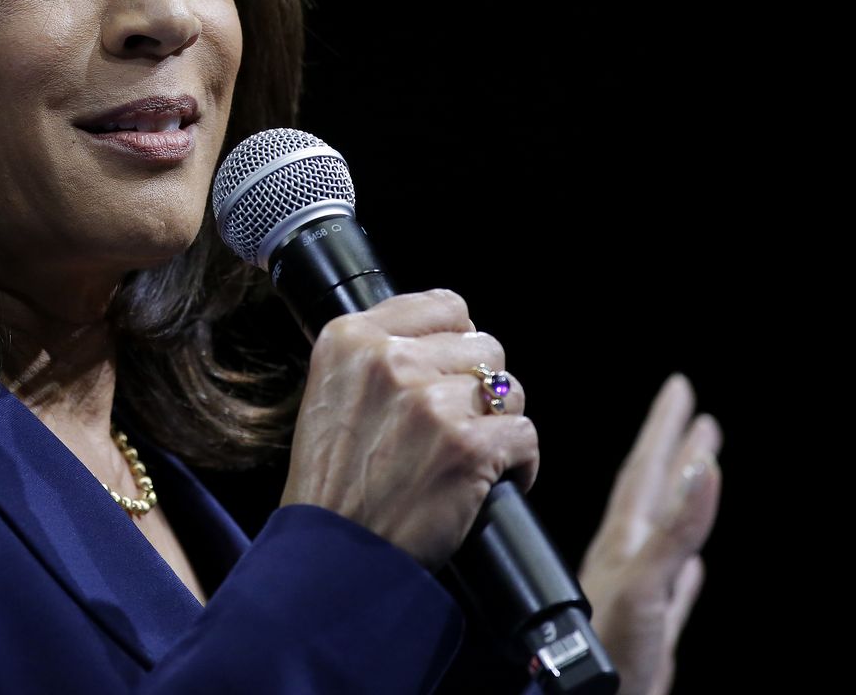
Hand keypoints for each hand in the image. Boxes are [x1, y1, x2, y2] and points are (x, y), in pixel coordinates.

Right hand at [279, 289, 539, 569]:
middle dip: (480, 386)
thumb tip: (445, 339)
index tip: (450, 371)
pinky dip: (518, 464)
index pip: (444, 305)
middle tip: (456, 424)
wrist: (332, 551)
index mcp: (351, 337)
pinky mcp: (468, 446)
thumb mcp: (330, 392)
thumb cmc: (333, 481)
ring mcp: (431, 402)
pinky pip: (525, 435)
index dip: (457, 341)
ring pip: (510, 390)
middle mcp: (391, 360)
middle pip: (484, 346)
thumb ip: (377, 356)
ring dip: (498, 423)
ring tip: (469, 454)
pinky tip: (491, 481)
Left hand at [579, 374, 721, 694]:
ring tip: (698, 467)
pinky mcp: (650, 633)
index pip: (644, 470)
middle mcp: (626, 559)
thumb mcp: (645, 582)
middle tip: (691, 410)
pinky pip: (673, 590)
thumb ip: (673, 528)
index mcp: (622, 542)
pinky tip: (694, 563)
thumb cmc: (609, 651)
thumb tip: (702, 469)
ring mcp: (637, 593)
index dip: (662, 429)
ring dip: (680, 497)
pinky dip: (686, 568)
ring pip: (663, 532)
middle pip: (651, 491)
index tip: (678, 388)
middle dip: (671, 448)